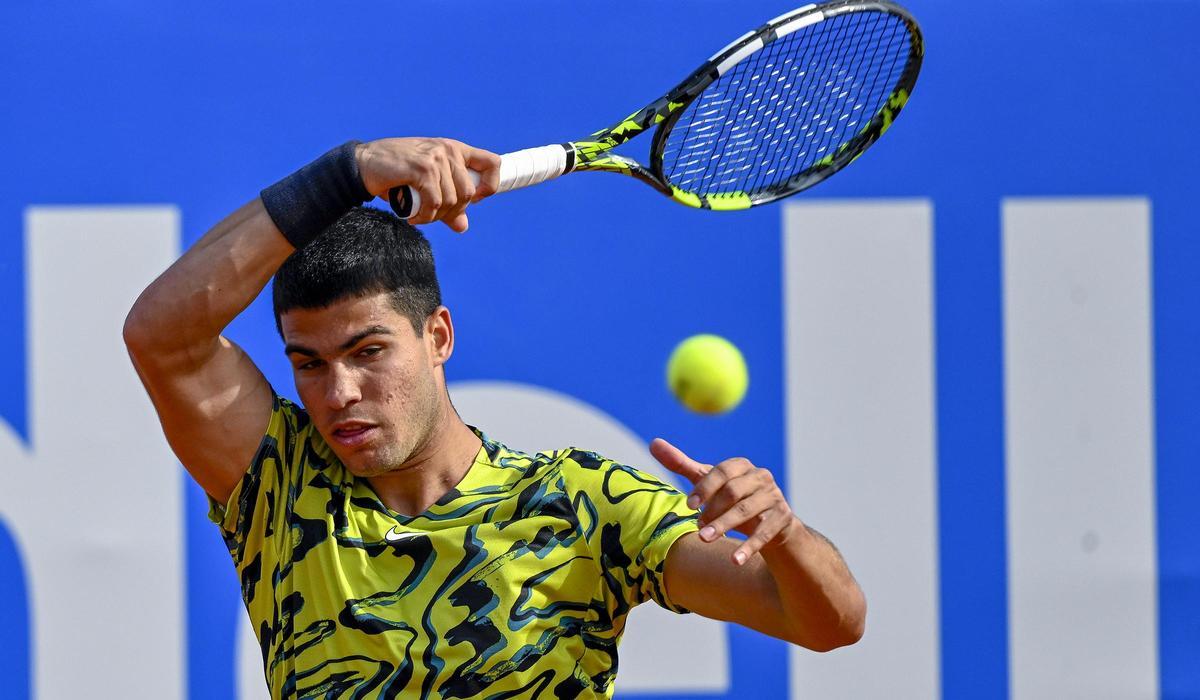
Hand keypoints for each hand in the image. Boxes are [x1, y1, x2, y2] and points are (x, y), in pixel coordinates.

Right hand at [355, 138, 500, 232]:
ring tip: (419, 216)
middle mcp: (449, 150)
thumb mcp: (427, 186)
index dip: (490, 186)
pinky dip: (425, 217)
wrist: (364, 165)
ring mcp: (436, 158)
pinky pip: (435, 203)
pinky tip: (413, 217)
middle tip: (432, 215)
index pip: (492, 163)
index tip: (475, 200)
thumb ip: (447, 205)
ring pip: (452, 200)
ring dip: (435, 216)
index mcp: (455, 150)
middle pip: (470, 192)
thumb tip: (463, 227)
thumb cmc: (396, 174)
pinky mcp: (422, 169)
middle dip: (453, 212)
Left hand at [651, 438, 800, 565]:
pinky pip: (765, 532)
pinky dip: (749, 547)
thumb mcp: (708, 483)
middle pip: (734, 491)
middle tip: (697, 526)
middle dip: (713, 510)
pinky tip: (735, 560)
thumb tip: (654, 443)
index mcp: (741, 465)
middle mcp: (760, 477)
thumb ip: (682, 465)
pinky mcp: (783, 518)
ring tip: (705, 539)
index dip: (704, 488)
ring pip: (748, 511)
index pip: (722, 471)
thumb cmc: (733, 499)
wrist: (771, 522)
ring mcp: (774, 497)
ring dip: (725, 525)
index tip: (687, 505)